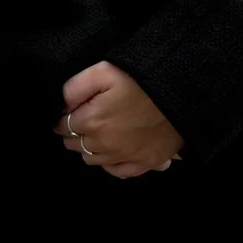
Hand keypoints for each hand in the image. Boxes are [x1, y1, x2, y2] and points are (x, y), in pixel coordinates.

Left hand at [53, 61, 183, 177]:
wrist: (179, 93)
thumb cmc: (141, 79)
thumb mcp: (104, 71)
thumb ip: (76, 86)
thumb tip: (62, 103)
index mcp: (93, 121)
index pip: (64, 127)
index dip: (63, 119)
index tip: (68, 112)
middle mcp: (105, 144)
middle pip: (75, 145)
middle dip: (74, 133)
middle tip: (82, 120)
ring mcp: (125, 156)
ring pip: (92, 160)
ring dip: (89, 148)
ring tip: (96, 133)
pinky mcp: (145, 162)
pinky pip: (118, 172)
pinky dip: (111, 164)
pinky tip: (113, 152)